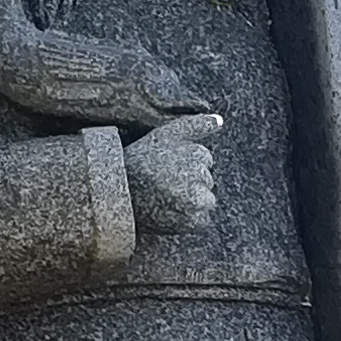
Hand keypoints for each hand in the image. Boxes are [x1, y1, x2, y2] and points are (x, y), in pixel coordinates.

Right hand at [124, 111, 220, 236]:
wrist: (119, 192)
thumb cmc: (140, 160)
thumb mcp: (166, 134)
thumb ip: (196, 125)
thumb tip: (220, 120)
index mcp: (196, 153)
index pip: (204, 158)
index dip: (185, 163)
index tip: (167, 166)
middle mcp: (199, 174)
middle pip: (206, 179)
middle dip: (191, 181)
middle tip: (165, 182)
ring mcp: (197, 199)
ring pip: (206, 200)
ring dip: (193, 200)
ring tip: (167, 197)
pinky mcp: (192, 220)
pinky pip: (201, 220)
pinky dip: (189, 218)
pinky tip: (170, 211)